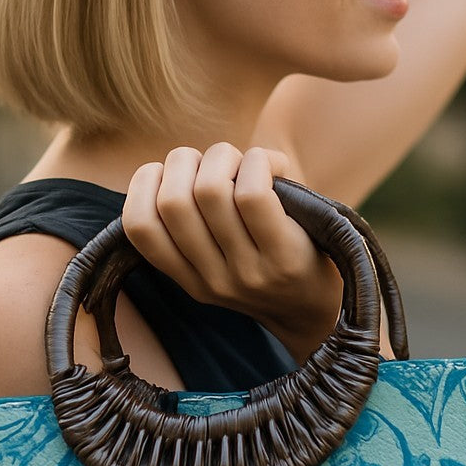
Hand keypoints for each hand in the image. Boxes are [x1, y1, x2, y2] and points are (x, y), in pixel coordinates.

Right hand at [122, 144, 343, 364]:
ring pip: (210, 190)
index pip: (140, 227)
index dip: (143, 185)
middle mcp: (213, 281)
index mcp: (189, 279)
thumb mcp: (223, 258)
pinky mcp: (284, 258)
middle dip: (185, 160)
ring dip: (223, 156)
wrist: (326, 309)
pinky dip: (255, 163)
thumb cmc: (273, 262)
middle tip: (211, 161)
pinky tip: (267, 166)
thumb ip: (196, 221)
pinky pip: (252, 194)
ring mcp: (248, 272)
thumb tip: (187, 163)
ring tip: (242, 161)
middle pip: (173, 201)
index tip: (168, 174)